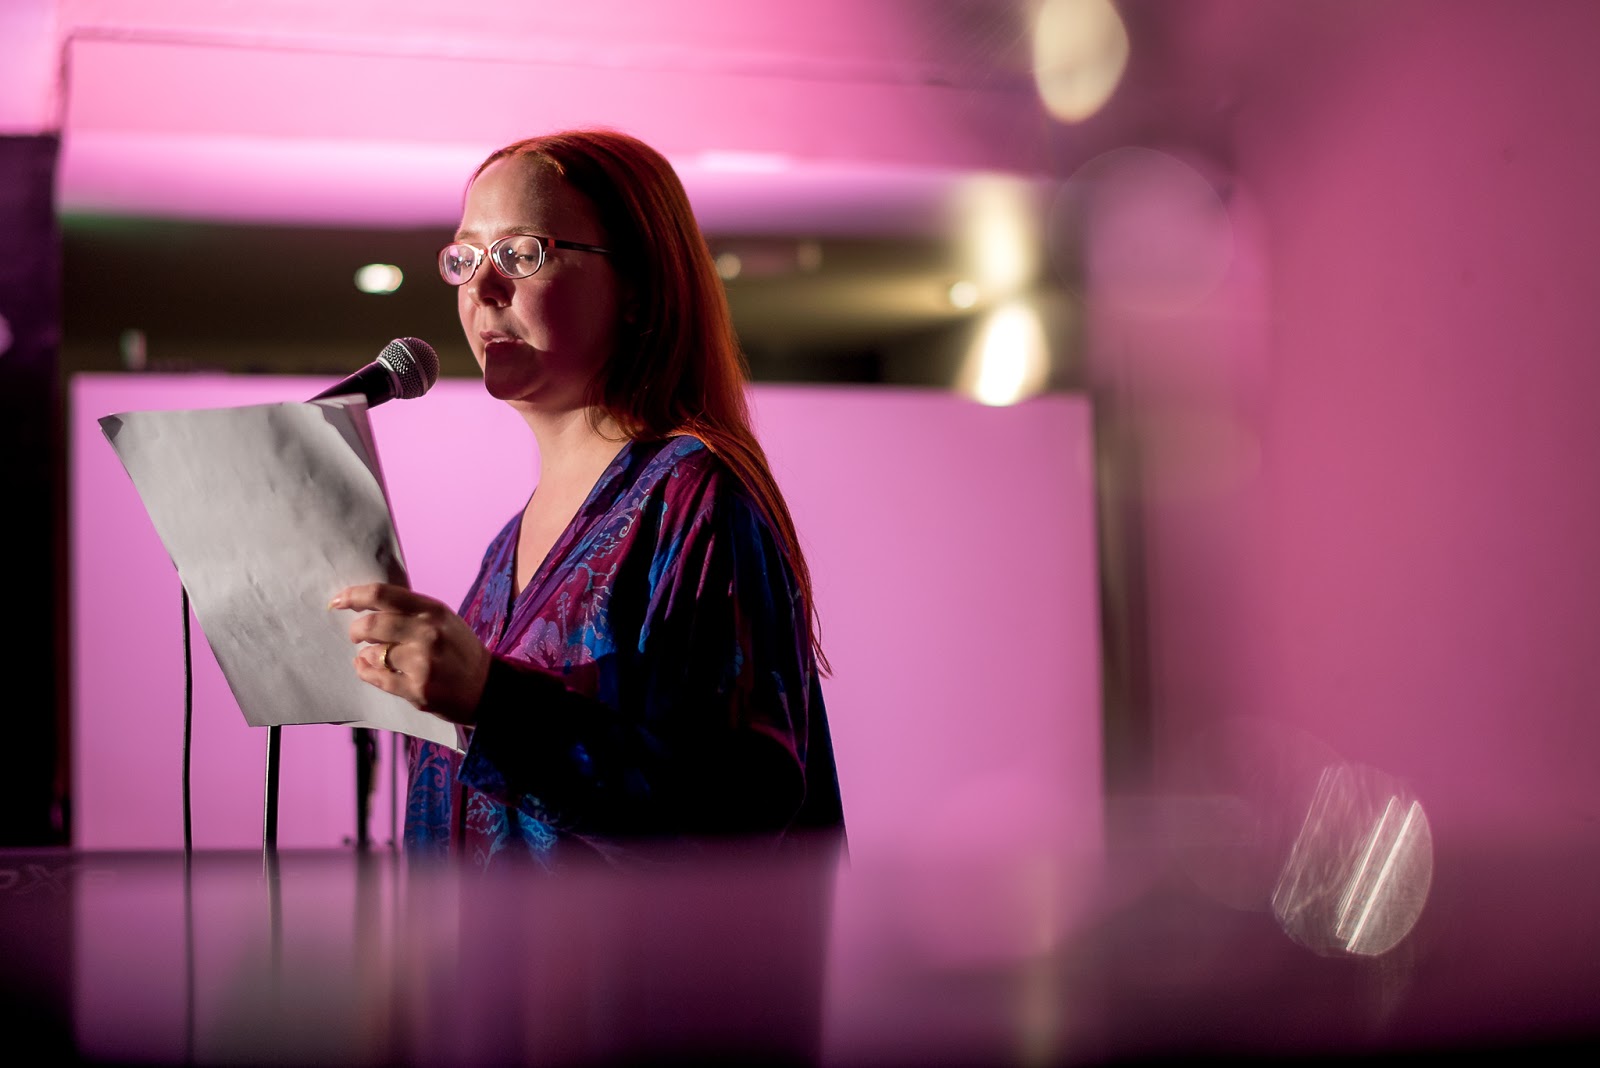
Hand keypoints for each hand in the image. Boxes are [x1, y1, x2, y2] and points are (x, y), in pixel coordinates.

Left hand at [330, 583, 490, 725]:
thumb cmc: (459, 651)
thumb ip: (410, 611)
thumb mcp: (443, 620)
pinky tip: (367, 669)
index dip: (353, 596)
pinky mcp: (417, 689)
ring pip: (372, 654)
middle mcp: (427, 633)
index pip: (382, 594)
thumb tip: (367, 605)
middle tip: (355, 635)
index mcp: (432, 610)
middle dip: (355, 630)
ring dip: (365, 655)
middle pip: (371, 624)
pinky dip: (365, 672)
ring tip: (373, 656)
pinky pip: (376, 678)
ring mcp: (422, 663)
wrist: (487, 688)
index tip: (338, 601)